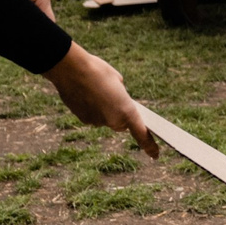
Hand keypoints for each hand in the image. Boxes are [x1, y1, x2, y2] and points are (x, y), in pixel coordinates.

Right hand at [44, 43, 158, 157]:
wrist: (70, 69)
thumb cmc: (97, 71)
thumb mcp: (118, 81)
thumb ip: (121, 96)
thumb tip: (117, 102)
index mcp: (126, 111)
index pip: (141, 133)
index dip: (149, 145)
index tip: (155, 155)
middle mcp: (112, 121)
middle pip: (121, 124)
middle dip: (120, 115)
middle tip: (114, 97)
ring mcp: (96, 122)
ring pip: (105, 119)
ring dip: (104, 109)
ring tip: (96, 91)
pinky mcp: (83, 120)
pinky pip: (92, 116)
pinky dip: (91, 108)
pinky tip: (85, 94)